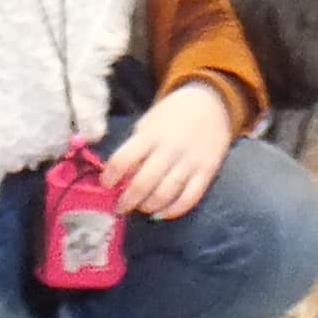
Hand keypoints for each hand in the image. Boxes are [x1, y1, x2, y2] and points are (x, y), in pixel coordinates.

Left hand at [103, 80, 233, 218]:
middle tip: (120, 207)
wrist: (211, 104)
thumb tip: (120, 176)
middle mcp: (169, 150)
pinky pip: (188, 199)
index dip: (110, 176)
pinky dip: (173, 210)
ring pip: (164, 195)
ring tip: (141, 207)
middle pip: (143, 183)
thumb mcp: (148, 123)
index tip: (106, 184)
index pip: (122, 159)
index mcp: (150, 135)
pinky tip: (162, 212)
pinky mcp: (206, 172)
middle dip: (127, 200)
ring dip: (148, 206)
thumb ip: (135, 147)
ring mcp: (189, 163)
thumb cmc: (172, 116)